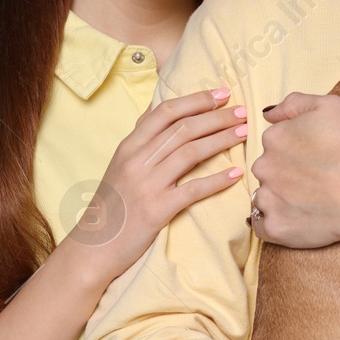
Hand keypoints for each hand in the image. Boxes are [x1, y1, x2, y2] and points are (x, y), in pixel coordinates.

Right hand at [77, 88, 246, 277]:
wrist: (94, 246)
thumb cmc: (112, 205)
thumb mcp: (120, 165)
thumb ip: (141, 139)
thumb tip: (160, 110)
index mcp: (129, 146)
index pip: (166, 112)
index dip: (196, 100)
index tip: (222, 94)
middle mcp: (136, 160)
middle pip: (183, 128)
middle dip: (217, 116)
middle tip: (243, 111)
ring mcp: (146, 184)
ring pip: (190, 151)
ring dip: (222, 139)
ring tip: (244, 132)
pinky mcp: (156, 209)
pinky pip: (192, 189)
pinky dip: (217, 180)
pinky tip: (236, 173)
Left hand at [250, 92, 339, 247]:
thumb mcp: (331, 106)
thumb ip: (295, 103)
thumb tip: (269, 113)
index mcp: (275, 137)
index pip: (275, 143)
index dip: (296, 151)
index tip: (316, 159)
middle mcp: (264, 166)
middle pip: (268, 170)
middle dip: (286, 175)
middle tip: (317, 182)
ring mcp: (268, 198)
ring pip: (265, 198)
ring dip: (280, 200)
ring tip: (310, 203)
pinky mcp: (276, 227)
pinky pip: (264, 227)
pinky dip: (276, 224)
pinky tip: (296, 220)